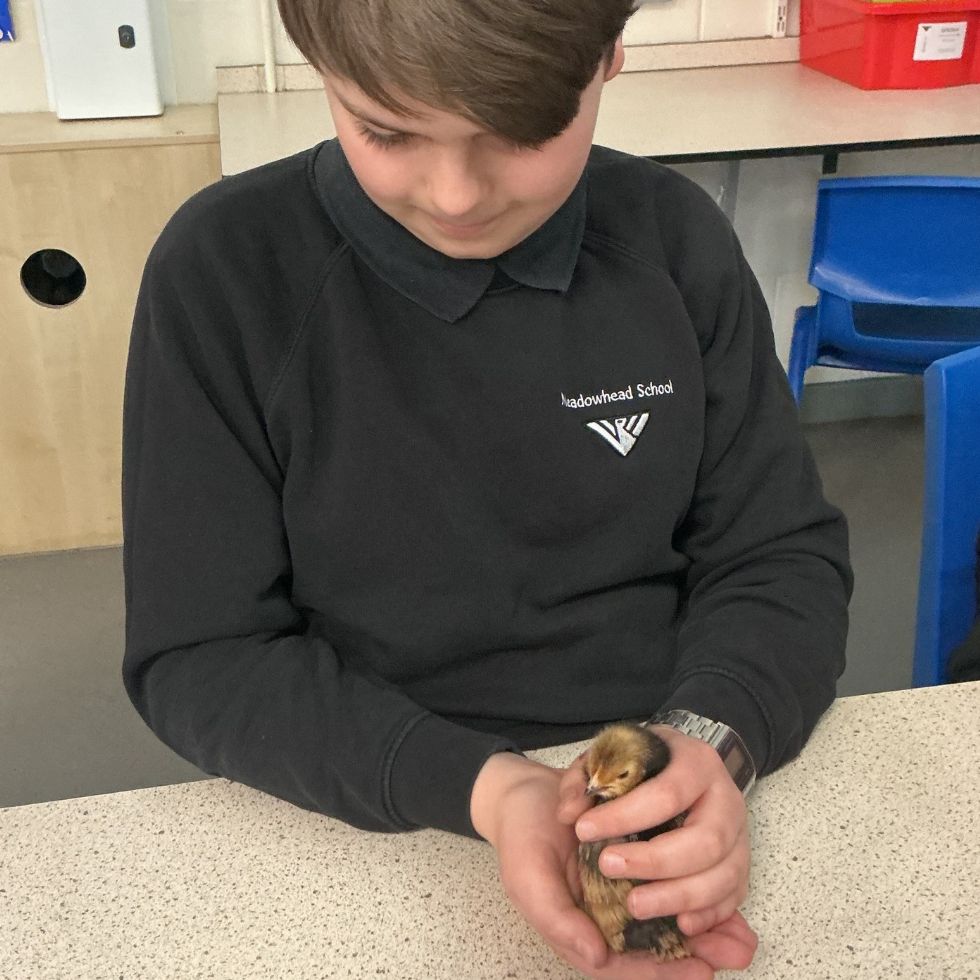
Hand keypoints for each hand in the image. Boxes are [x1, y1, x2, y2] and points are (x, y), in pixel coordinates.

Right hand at [471, 752, 754, 977]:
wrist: (522, 791)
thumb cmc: (522, 838)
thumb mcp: (529, 879)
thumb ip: (558, 920)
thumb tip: (596, 957)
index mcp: (584, 928)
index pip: (627, 964)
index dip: (664, 971)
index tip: (702, 970)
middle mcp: (609, 913)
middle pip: (655, 947)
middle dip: (692, 952)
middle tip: (734, 953)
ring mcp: (624, 886)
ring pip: (669, 919)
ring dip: (703, 925)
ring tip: (741, 938)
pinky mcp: (636, 856)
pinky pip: (670, 884)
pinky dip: (699, 894)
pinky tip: (726, 898)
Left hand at [557, 727, 755, 951]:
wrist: (675, 767)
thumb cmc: (641, 765)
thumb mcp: (609, 756)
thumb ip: (583, 781)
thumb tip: (568, 813)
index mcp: (695, 761)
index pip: (667, 792)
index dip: (625, 815)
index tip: (583, 830)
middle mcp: (725, 797)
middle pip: (704, 839)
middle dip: (656, 861)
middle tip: (608, 867)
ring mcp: (739, 833)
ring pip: (723, 873)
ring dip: (678, 895)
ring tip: (635, 905)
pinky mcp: (740, 864)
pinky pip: (733, 896)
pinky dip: (709, 914)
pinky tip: (679, 924)